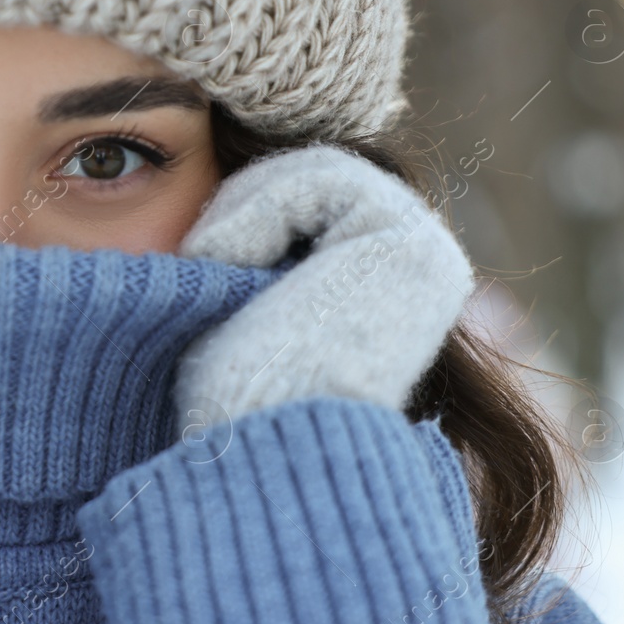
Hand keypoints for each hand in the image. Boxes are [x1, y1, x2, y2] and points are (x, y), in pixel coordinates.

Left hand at [174, 143, 473, 418]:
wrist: (255, 452)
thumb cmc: (232, 404)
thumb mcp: (243, 310)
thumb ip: (262, 255)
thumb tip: (216, 184)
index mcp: (390, 285)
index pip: (309, 202)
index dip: (242, 217)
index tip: (196, 263)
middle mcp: (422, 267)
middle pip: (314, 177)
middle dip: (242, 205)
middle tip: (198, 257)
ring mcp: (426, 252)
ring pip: (314, 170)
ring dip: (243, 210)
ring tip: (211, 263)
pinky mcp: (410, 241)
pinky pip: (321, 176)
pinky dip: (257, 209)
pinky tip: (227, 260)